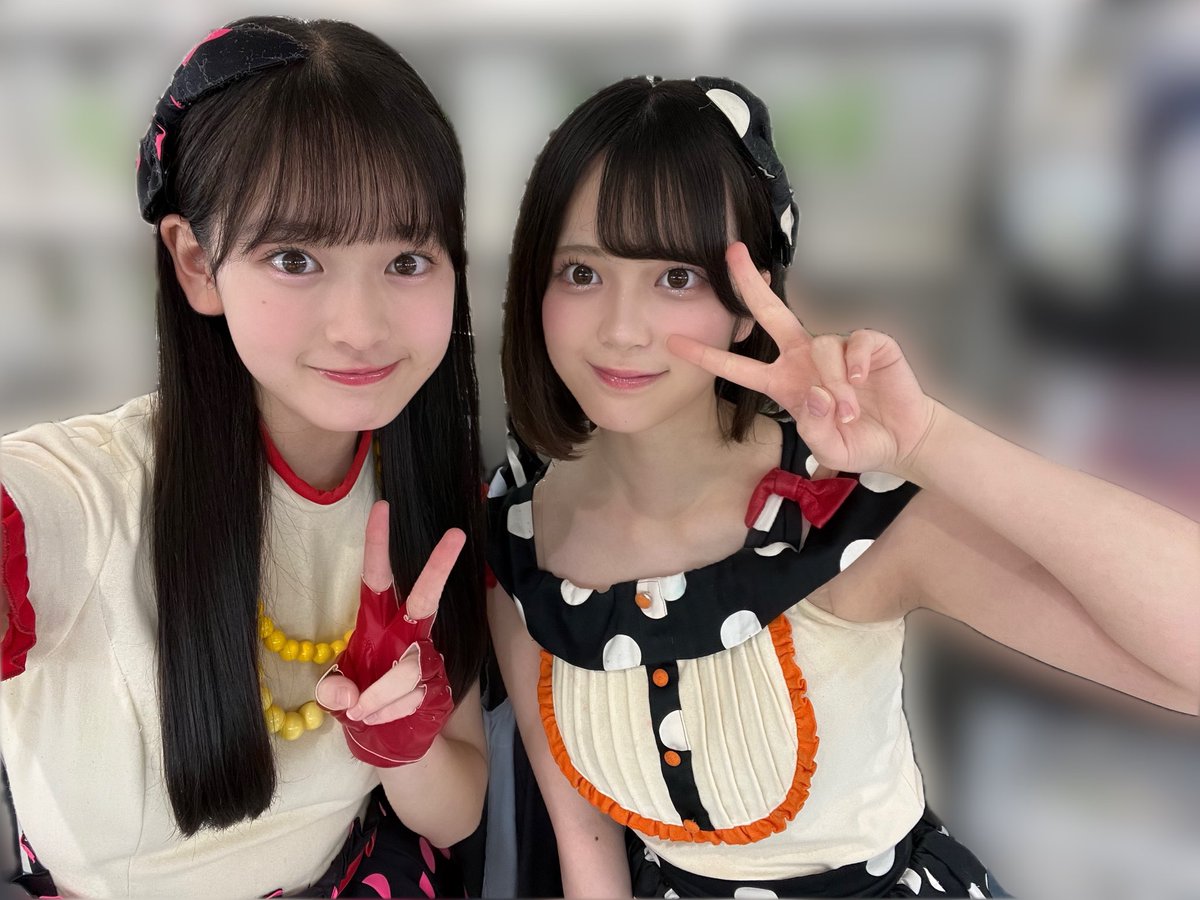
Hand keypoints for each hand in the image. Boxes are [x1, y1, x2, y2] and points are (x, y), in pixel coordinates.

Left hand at [315, 500, 464, 766]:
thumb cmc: (362, 706)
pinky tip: (383, 720)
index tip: (382, 508)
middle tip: (456, 534)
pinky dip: (389, 712)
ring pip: (407, 669)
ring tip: (363, 713)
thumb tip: (349, 694)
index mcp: (378, 624)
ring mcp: (427, 659)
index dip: (378, 544)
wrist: (396, 744)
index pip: (378, 577)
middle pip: (426, 597)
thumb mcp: (335, 698)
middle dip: (439, 566)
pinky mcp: (439, 686)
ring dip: (379, 697)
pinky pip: (413, 696)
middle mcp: (407, 634)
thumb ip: (336, 691)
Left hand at [666, 242, 936, 476]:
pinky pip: (855, 342)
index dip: (708, 356)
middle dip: (749, 283)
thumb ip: (815, 426)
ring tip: (849, 411)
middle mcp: (803, 357)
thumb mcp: (829, 447)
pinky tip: (863, 382)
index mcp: (784, 382)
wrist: (902, 440)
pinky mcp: (869, 344)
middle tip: (730, 253)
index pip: (738, 366)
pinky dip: (857, 364)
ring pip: (821, 348)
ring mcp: (836, 348)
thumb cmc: (858, 441)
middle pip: (770, 312)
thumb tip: (817, 392)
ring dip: (834, 384)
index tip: (675, 343)